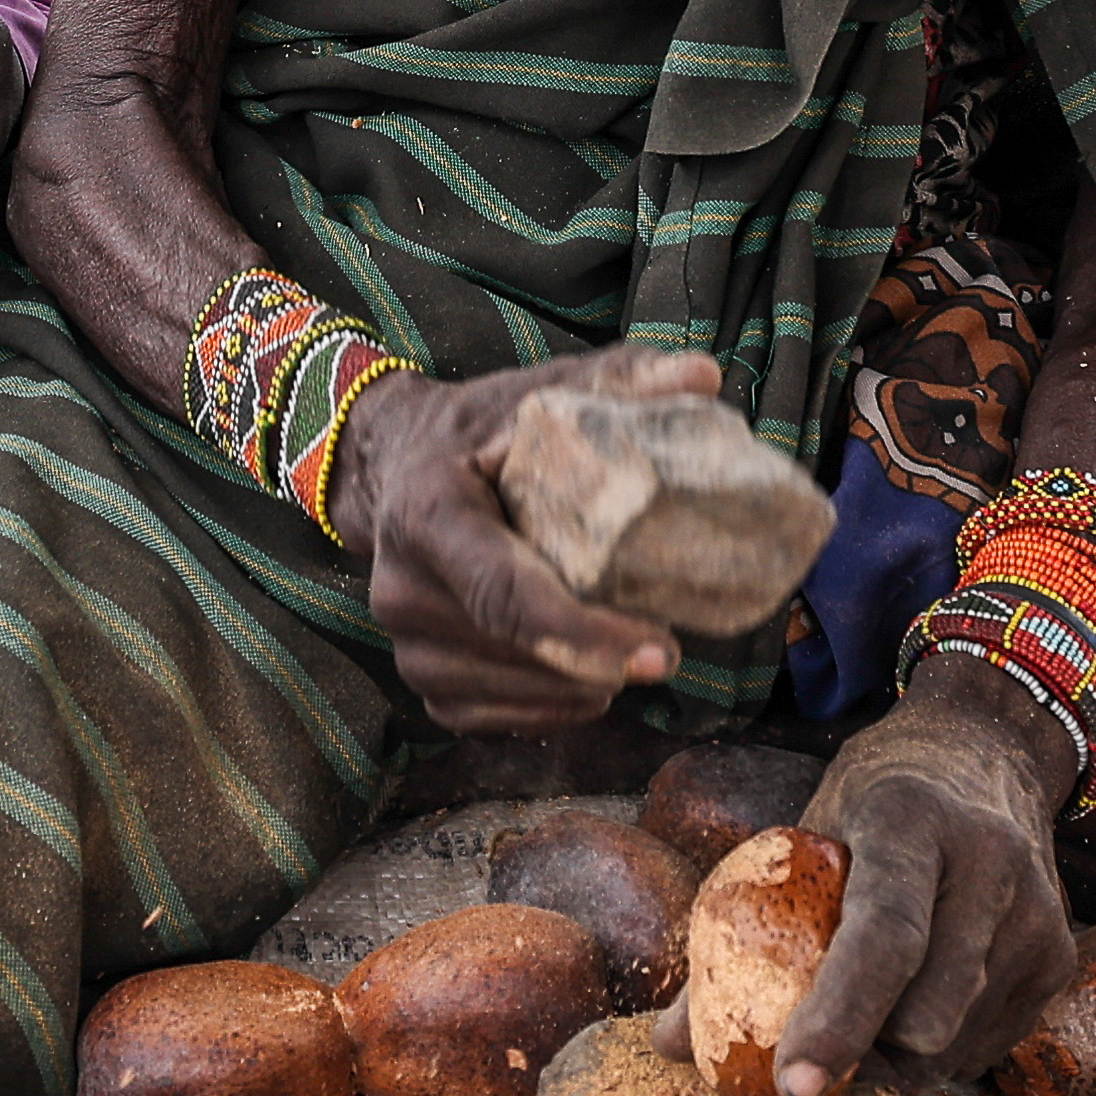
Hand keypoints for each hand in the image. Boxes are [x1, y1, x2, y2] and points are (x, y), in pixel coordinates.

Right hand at [320, 344, 697, 732]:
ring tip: (629, 654)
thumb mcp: (539, 390)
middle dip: (598, 662)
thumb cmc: (477, 430)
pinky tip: (585, 675)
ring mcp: (403, 641)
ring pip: (509, 694)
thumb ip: (619, 381)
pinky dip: (549, 708)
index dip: (582, 632)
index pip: (503, 593)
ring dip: (579, 687)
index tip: (659, 649)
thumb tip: (703, 377)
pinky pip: (493, 719)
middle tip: (669, 648)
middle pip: (514, 652)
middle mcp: (401, 586)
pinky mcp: (418, 680)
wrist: (391, 466)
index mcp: (429, 514)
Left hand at [655, 661, 1081, 1095]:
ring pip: (957, 1043)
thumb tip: (667, 1043)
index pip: (884, 935)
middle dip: (864, 1056)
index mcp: (912, 821)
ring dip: (899, 1061)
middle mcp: (989, 863)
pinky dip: (940, 1051)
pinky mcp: (1061, 955)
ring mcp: (1037, 913)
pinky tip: (918, 1004)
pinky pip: (988, 1045)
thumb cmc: (873, 802)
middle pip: (929, 1009)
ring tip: (868, 1018)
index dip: (837, 1017)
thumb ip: (738, 929)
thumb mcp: (804, 832)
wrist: (987, 751)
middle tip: (813, 1055)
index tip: (792, 1086)